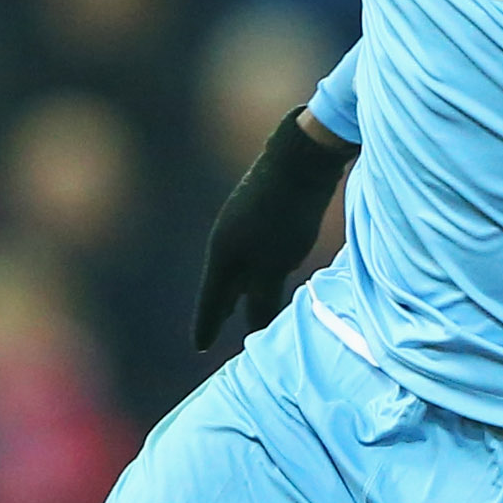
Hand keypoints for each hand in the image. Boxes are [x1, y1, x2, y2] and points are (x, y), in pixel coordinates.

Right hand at [194, 108, 354, 349]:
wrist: (302, 156)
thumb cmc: (286, 215)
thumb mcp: (276, 265)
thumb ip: (263, 298)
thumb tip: (255, 326)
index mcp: (223, 252)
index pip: (212, 298)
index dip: (207, 324)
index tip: (200, 346)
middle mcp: (227, 236)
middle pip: (223, 281)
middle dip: (221, 305)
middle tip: (216, 326)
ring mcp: (243, 219)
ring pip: (240, 263)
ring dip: (241, 286)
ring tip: (241, 303)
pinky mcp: (263, 207)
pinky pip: (255, 248)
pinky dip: (256, 267)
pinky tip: (269, 266)